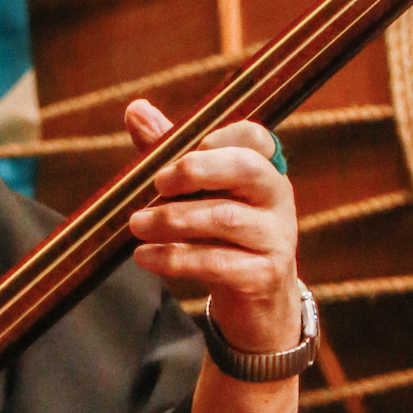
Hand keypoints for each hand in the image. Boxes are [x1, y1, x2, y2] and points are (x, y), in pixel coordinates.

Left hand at [123, 100, 299, 347]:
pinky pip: (218, 262)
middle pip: (247, 169)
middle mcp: (277, 198)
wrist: (255, 303)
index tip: (180, 149)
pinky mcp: (264, 276)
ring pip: (225, 218)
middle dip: (197, 169)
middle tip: (157, 182)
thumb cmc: (220, 237)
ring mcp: (276, 237)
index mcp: (264, 170)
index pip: (255, 138)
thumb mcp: (199, 194)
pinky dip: (175, 258)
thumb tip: (135, 109)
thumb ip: (171, 152)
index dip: (220, 135)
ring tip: (136, 223)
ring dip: (173, 219)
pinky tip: (145, 256)